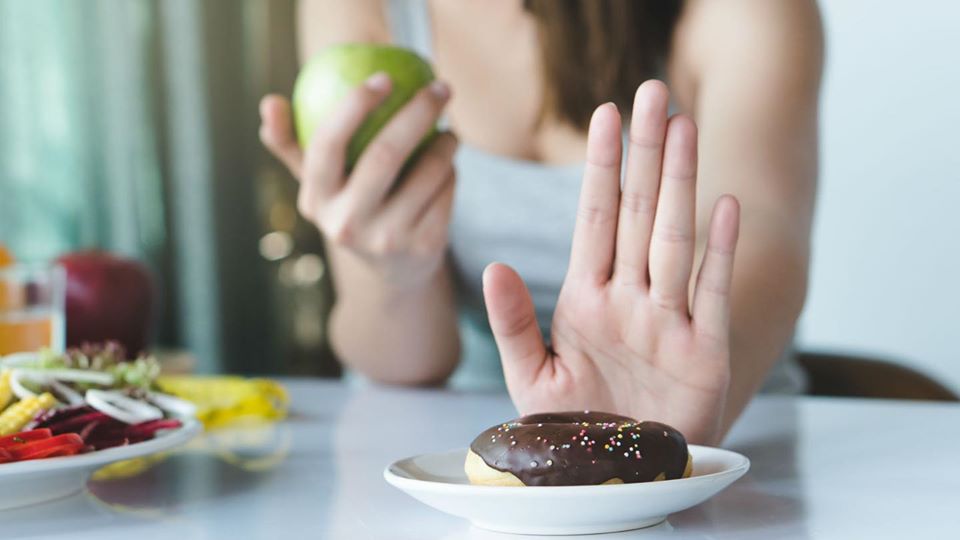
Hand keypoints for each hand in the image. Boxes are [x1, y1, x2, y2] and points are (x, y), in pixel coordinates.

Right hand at [259, 73, 457, 287]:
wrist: (393, 271)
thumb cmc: (352, 207)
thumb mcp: (319, 184)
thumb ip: (291, 144)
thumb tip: (269, 102)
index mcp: (316, 200)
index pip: (327, 144)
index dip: (354, 105)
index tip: (383, 78)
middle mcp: (347, 223)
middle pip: (385, 154)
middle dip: (417, 112)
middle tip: (439, 88)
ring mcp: (387, 239)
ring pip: (428, 171)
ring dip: (446, 143)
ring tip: (448, 132)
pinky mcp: (423, 247)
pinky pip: (447, 191)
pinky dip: (452, 172)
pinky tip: (449, 168)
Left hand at [482, 81, 739, 444]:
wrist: (620, 478)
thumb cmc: (577, 427)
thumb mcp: (532, 376)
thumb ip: (514, 322)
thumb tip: (493, 265)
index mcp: (587, 299)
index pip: (594, 219)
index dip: (600, 167)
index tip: (604, 116)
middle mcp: (630, 299)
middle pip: (637, 213)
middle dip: (644, 154)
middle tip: (652, 92)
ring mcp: (669, 322)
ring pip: (674, 239)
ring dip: (680, 184)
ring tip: (684, 127)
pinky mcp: (704, 353)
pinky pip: (712, 294)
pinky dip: (719, 253)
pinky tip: (726, 206)